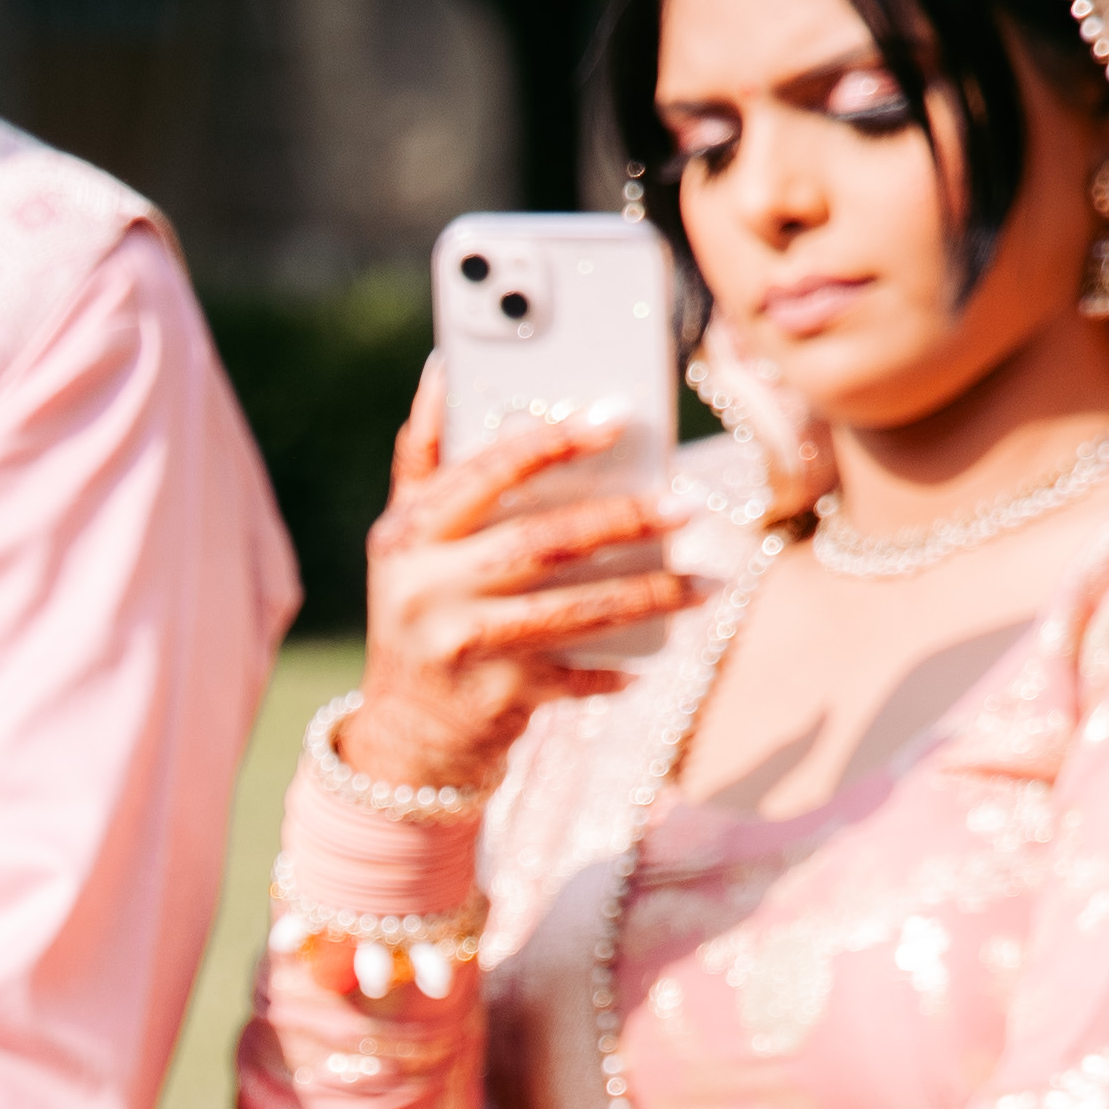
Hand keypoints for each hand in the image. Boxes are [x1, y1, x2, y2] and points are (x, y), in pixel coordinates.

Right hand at [338, 362, 693, 800]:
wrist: (404, 737)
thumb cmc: (419, 613)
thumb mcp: (404, 542)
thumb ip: (423, 460)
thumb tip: (443, 370)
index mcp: (409, 535)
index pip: (487, 474)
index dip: (552, 442)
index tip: (615, 416)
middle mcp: (428, 589)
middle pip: (542, 542)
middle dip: (622, 522)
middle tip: (686, 507)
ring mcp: (463, 647)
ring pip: (574, 610)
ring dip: (648, 596)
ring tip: (704, 582)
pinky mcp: (498, 700)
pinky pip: (577, 675)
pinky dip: (617, 669)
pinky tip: (655, 656)